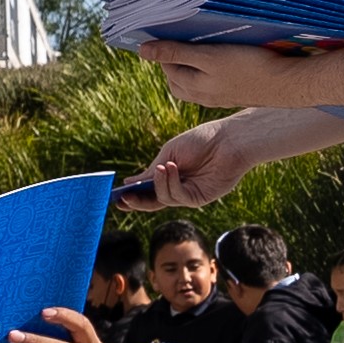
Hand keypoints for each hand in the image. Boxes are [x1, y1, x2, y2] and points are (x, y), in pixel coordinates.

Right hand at [129, 113, 261, 209]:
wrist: (227, 140)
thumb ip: (151, 171)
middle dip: (137, 202)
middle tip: (123, 200)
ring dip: (159, 183)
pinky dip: (171, 183)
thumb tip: (129, 183)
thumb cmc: (201, 141)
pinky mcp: (200, 198)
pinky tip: (172, 168)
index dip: (132, 195)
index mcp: (169, 176)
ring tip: (162, 166)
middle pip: (153, 202)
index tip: (116, 196)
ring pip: (164, 198)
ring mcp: (189, 194)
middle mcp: (178, 187)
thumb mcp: (169, 153)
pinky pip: (178, 197)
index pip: (148, 190)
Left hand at [133, 39, 321, 111]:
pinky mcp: (238, 92)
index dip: (164, 47)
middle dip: (175, 57)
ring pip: (197, 79)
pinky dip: (212, 67)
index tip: (165, 28)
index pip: (167, 66)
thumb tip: (142, 51)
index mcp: (194, 87)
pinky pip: (215, 80)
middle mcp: (205, 95)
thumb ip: (176, 52)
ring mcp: (222, 96)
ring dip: (194, 62)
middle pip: (178, 76)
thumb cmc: (249, 67)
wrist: (289, 84)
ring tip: (201, 42)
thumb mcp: (209, 57)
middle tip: (182, 35)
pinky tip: (224, 53)